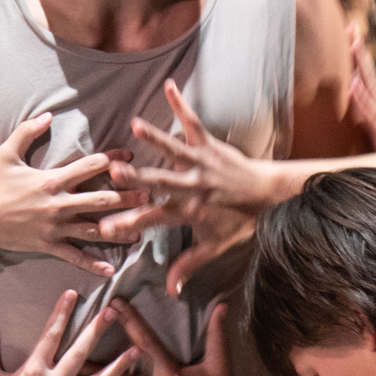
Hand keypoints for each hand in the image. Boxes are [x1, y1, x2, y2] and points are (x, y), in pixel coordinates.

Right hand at [0, 112, 142, 269]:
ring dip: (119, 229)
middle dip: (127, 196)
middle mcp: (58, 204)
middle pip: (100, 200)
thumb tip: (48, 115)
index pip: (89, 166)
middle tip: (150, 193)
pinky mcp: (48, 245)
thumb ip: (28, 131)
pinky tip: (111, 269)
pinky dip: (93, 264)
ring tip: (141, 229)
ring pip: (94, 229)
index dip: (112, 159)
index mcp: (51, 180)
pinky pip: (74, 256)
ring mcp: (54, 227)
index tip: (130, 156)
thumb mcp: (6, 153)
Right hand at [100, 79, 283, 292]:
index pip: (154, 220)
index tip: (105, 227)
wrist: (271, 196)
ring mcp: (201, 164)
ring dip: (156, 139)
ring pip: (174, 151)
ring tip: (136, 126)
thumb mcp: (216, 246)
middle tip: (115, 173)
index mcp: (189, 211)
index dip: (129, 224)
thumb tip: (170, 290)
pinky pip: (193, 123)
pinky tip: (169, 86)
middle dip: (138, 179)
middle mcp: (193, 187)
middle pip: (160, 183)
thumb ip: (189, 265)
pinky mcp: (210, 145)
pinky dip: (181, 105)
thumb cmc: (241, 221)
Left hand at [347, 21, 375, 153]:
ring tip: (352, 47)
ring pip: (372, 92)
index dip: (358, 56)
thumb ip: (356, 128)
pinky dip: (363, 101)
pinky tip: (353, 86)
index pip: (366, 78)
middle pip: (370, 78)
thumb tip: (333, 116)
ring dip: (362, 68)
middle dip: (361, 52)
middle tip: (351, 28)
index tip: (350, 31)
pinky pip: (372, 118)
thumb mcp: (367, 142)